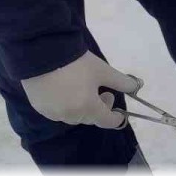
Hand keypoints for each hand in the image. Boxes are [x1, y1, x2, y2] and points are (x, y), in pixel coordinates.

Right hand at [20, 51, 140, 128]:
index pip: (106, 121)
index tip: (119, 112)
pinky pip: (57, 111)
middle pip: (90, 118)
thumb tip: (137, 87)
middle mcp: (69, 116)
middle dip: (99, 107)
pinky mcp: (39, 107)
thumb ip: (122, 82)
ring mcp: (52, 113)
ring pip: (73, 116)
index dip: (115, 117)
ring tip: (83, 88)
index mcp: (87, 108)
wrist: (42, 53)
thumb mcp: (103, 70)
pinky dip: (65, 105)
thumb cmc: (77, 63)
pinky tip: (65, 89)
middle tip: (102, 91)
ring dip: (81, 107)